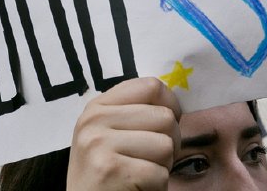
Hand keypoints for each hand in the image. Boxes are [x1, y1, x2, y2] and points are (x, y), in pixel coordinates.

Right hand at [67, 77, 181, 190]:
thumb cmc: (107, 175)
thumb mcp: (109, 135)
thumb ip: (133, 113)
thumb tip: (173, 103)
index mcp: (97, 107)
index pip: (151, 86)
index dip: (170, 106)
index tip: (164, 128)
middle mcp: (94, 120)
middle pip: (164, 117)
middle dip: (170, 143)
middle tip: (151, 161)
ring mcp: (99, 144)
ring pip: (165, 145)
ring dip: (163, 167)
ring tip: (142, 175)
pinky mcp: (110, 170)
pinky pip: (159, 174)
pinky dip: (156, 187)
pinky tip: (137, 188)